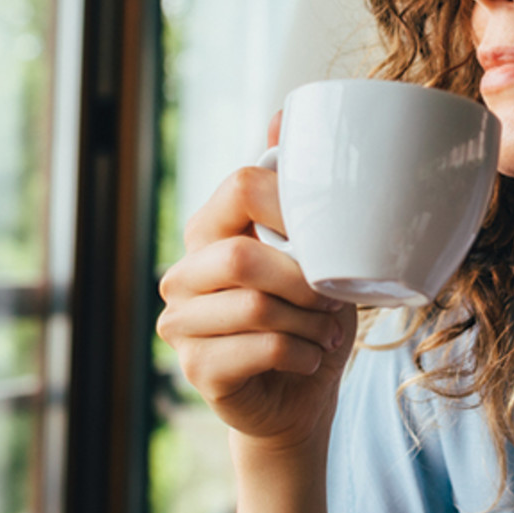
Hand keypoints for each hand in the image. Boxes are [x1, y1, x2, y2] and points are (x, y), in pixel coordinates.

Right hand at [157, 113, 358, 455]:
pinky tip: (310, 358)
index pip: (240, 188)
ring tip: (326, 332)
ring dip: (310, 323)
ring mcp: (182, 323)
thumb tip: (280, 114)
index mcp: (209, 230)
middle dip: (303, 280)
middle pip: (242, 255)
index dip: (292, 207)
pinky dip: (303, 354)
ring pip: (256, 307)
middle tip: (332, 300)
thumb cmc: (306, 317)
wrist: (298, 397)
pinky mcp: (196, 368)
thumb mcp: (313, 250)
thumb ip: (292, 190)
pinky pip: (262, 348)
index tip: (326, 241)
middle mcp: (183, 273)